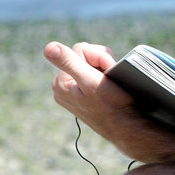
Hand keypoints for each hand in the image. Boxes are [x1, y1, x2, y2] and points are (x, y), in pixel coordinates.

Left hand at [44, 41, 174, 163]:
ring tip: (109, 84)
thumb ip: (69, 62)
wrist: (125, 127)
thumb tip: (49, 47)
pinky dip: (102, 77)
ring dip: (102, 69)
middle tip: (110, 77)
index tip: (108, 71)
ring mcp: (72, 93)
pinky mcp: (82, 97)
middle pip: (83, 56)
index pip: (81, 50)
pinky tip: (108, 88)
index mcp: (60, 82)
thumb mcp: (90, 80)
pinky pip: (91, 75)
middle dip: (100, 62)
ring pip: (89, 65)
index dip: (100, 56)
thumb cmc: (112, 105)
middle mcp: (62, 87)